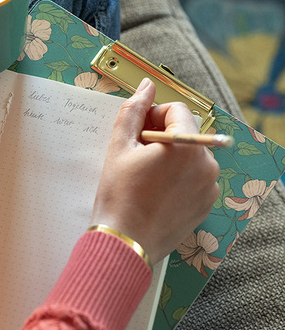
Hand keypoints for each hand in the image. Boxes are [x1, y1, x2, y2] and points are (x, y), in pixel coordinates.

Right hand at [90, 78, 219, 265]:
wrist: (125, 243)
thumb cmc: (119, 196)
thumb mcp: (119, 147)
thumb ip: (134, 111)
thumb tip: (146, 86)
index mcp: (186, 146)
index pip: (176, 110)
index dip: (152, 116)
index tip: (136, 135)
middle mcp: (206, 164)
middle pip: (185, 132)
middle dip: (161, 137)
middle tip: (136, 156)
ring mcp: (209, 186)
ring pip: (190, 155)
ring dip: (169, 157)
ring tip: (145, 177)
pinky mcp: (206, 204)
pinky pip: (194, 178)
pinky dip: (177, 178)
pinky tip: (155, 192)